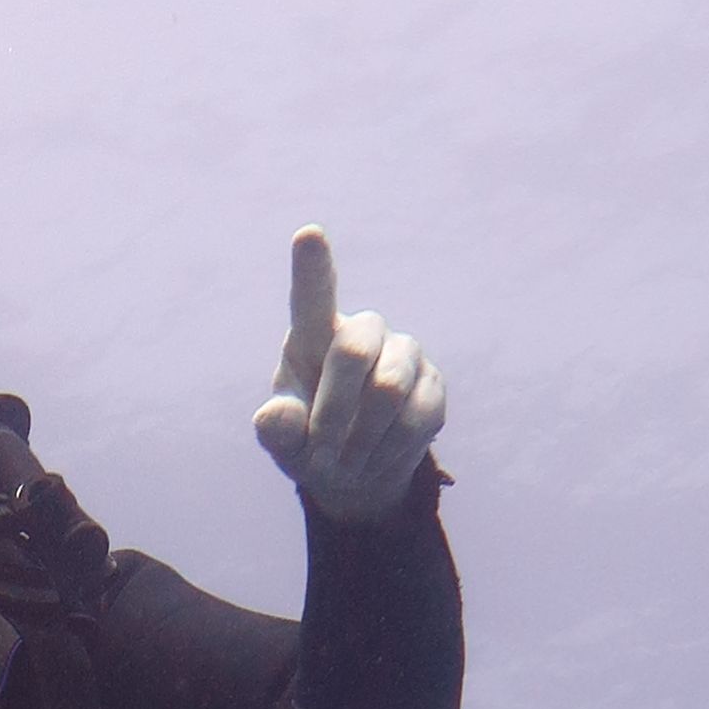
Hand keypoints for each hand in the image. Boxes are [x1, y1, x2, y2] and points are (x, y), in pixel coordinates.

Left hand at [252, 229, 446, 521]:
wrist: (356, 474)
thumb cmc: (309, 443)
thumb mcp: (283, 442)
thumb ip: (275, 429)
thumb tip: (275, 417)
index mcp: (313, 335)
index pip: (313, 295)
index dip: (312, 266)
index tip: (308, 234)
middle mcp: (362, 332)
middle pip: (353, 351)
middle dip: (334, 412)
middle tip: (320, 460)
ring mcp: (403, 353)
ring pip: (389, 389)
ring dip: (362, 439)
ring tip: (345, 468)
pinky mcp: (433, 383)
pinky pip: (416, 417)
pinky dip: (388, 452)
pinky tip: (374, 462)